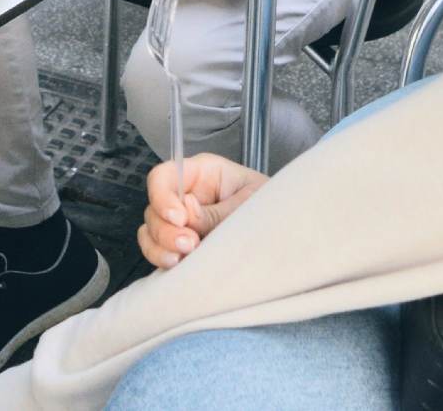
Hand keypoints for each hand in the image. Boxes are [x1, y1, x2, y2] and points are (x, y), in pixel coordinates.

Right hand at [138, 152, 266, 268]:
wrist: (291, 232)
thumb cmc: (274, 207)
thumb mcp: (250, 202)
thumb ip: (218, 212)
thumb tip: (186, 211)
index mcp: (203, 174)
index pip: (165, 176)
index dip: (163, 197)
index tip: (180, 219)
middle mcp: (187, 196)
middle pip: (154, 208)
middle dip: (166, 230)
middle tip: (191, 244)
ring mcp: (183, 223)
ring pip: (151, 232)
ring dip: (161, 247)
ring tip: (183, 260)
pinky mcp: (183, 246)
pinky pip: (160, 252)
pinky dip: (163, 260)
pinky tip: (179, 267)